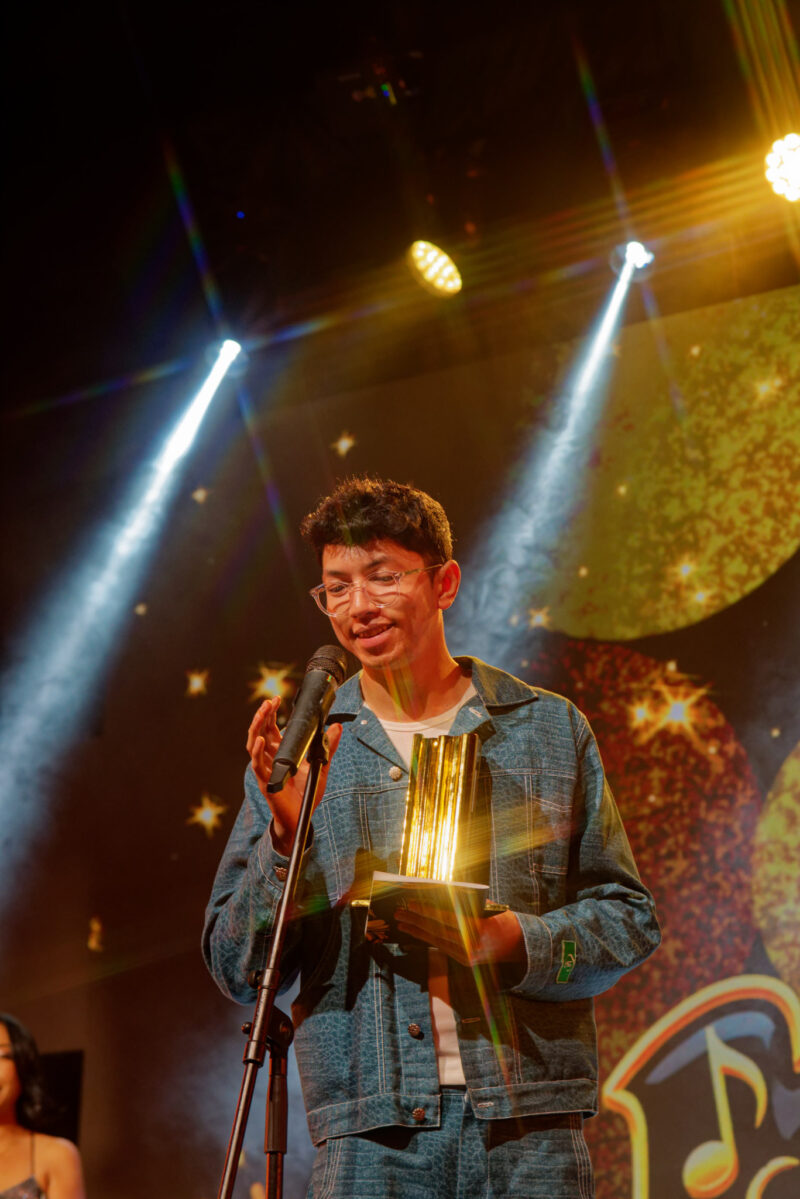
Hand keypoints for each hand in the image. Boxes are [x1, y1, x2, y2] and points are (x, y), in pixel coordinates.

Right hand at [247, 696, 341, 854]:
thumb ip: (328, 748)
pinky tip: (261, 740)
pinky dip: (258, 751)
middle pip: (261, 731)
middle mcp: (270, 758)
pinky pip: (257, 764)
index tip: (276, 699)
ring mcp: (266, 769)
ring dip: (257, 727)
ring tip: (263, 713)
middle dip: (263, 715)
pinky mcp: (266, 782)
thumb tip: (338, 727)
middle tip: (270, 700)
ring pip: (254, 744)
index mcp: (280, 753)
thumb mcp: (320, 766)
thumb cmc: (306, 794)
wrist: (301, 818)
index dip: (271, 713)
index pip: (271, 728)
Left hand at [393, 903, 525, 967]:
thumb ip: (464, 903)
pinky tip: (417, 933)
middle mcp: (471, 945)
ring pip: (437, 942)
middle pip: (438, 931)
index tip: (410, 904)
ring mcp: (468, 957)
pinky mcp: (465, 962)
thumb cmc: (503, 919)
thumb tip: (435, 896)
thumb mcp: (487, 906)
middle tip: (399, 913)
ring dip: (417, 932)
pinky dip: (429, 939)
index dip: (426, 911)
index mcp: (478, 928)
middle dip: (416, 922)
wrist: (521, 945)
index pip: (446, 918)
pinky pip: (443, 948)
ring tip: (402, 924)